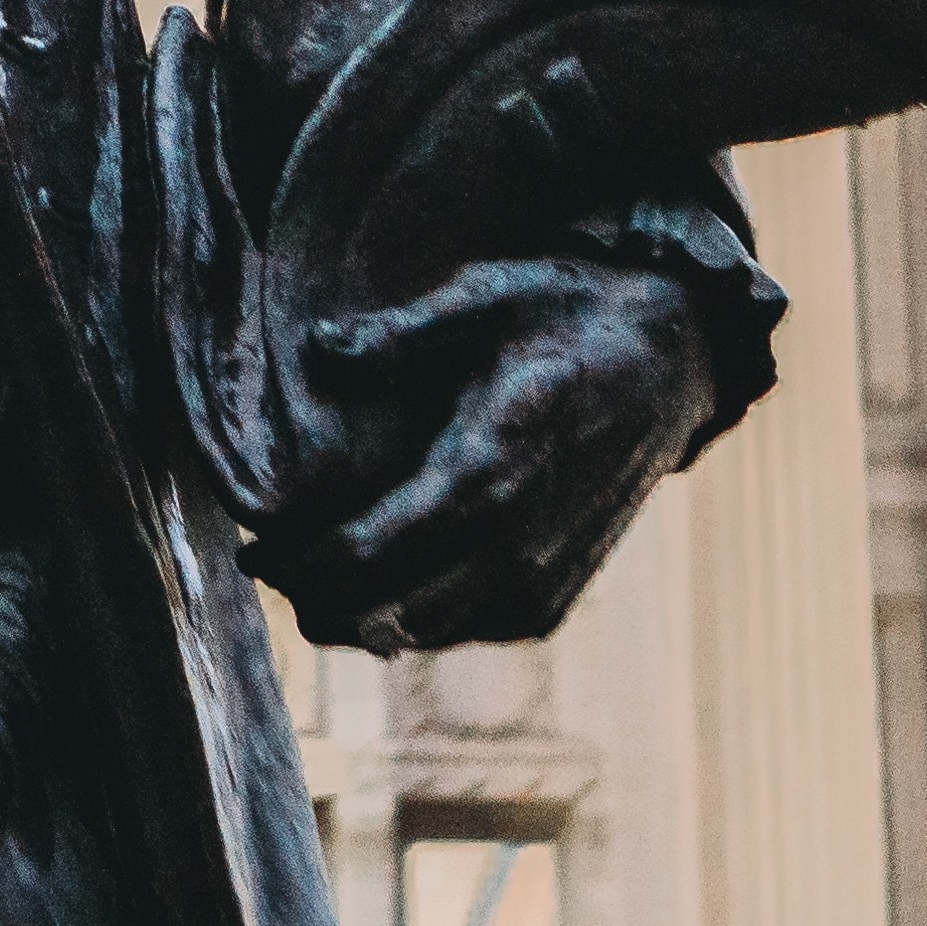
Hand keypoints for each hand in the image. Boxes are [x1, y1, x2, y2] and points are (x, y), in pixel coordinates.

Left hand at [257, 261, 718, 653]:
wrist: (671, 360)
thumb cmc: (565, 315)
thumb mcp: (484, 296)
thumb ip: (400, 333)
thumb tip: (320, 349)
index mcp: (497, 458)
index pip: (379, 544)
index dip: (305, 561)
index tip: (255, 548)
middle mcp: (524, 532)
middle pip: (394, 604)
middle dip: (320, 599)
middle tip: (268, 573)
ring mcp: (548, 570)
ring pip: (434, 630)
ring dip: (364, 624)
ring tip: (310, 597)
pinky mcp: (563, 589)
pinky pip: (476, 629)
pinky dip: (421, 628)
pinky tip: (380, 607)